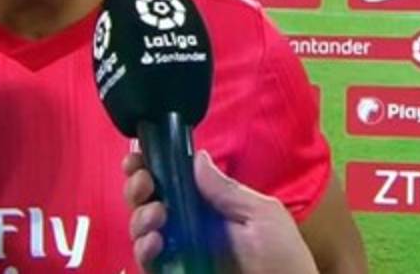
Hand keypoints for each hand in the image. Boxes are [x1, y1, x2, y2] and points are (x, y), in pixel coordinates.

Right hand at [123, 150, 317, 273]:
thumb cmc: (282, 256)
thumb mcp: (261, 214)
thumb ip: (226, 190)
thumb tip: (198, 157)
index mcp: (208, 204)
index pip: (171, 180)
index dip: (150, 166)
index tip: (139, 157)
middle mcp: (188, 225)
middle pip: (147, 201)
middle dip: (137, 187)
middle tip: (146, 183)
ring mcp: (179, 252)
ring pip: (140, 229)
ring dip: (140, 216)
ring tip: (157, 216)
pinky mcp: (174, 273)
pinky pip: (147, 263)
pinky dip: (143, 250)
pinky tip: (155, 243)